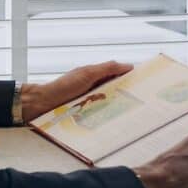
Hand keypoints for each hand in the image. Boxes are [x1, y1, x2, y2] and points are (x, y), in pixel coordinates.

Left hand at [18, 60, 132, 121]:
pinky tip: (114, 121)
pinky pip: (101, 113)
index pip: (118, 74)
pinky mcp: (85, 113)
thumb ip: (107, 69)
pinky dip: (106, 115)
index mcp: (96, 74)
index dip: (130, 77)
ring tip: (130, 114)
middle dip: (126, 94)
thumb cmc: (63, 87)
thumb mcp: (87, 74)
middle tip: (142, 103)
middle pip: (115, 90)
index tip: (145, 83)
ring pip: (109, 102)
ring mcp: (89, 100)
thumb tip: (129, 66)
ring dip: (116, 107)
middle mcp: (94, 86)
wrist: (42, 104)